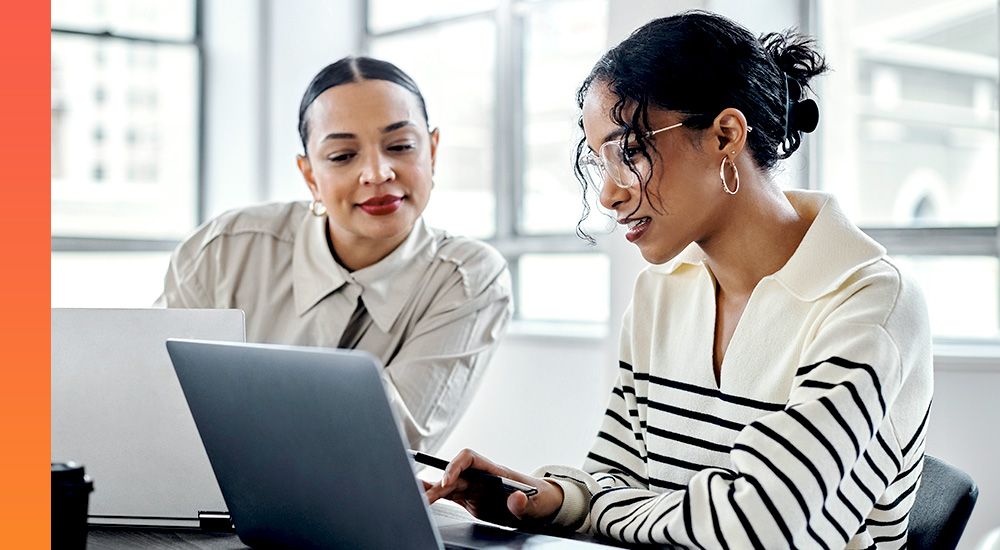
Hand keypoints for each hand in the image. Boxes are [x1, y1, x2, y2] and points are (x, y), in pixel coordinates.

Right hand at [422, 448, 563, 526]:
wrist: (538, 505)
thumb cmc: (538, 498)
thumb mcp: (536, 503)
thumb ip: (524, 503)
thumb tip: (516, 498)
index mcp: (494, 471)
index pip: (469, 458)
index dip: (455, 466)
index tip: (447, 481)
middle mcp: (479, 477)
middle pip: (452, 474)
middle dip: (436, 484)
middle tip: (422, 499)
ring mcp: (473, 487)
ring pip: (445, 485)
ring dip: (430, 491)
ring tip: (413, 499)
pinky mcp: (469, 499)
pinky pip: (447, 495)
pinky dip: (433, 496)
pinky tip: (420, 498)